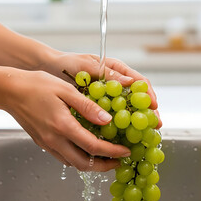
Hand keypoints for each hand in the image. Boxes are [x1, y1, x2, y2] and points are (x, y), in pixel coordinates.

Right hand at [1, 69, 130, 170]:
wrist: (8, 90)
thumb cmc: (35, 85)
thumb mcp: (65, 90)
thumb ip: (87, 106)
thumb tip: (107, 120)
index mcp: (62, 126)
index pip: (93, 147)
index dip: (112, 152)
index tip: (125, 151)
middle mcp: (54, 140)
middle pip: (84, 164)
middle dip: (104, 166)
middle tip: (118, 160)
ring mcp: (46, 143)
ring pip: (72, 163)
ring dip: (91, 164)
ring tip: (105, 156)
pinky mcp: (42, 142)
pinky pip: (63, 157)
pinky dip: (77, 158)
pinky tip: (84, 148)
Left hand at [42, 52, 161, 127]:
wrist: (46, 70)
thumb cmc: (66, 63)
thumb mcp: (87, 65)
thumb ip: (107, 74)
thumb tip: (130, 82)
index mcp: (116, 71)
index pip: (139, 82)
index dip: (148, 95)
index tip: (154, 106)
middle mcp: (114, 85)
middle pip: (136, 100)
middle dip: (146, 113)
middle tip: (154, 125)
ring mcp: (106, 98)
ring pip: (125, 111)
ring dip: (134, 123)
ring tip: (143, 135)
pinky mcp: (96, 108)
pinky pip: (109, 119)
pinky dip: (116, 128)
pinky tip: (120, 137)